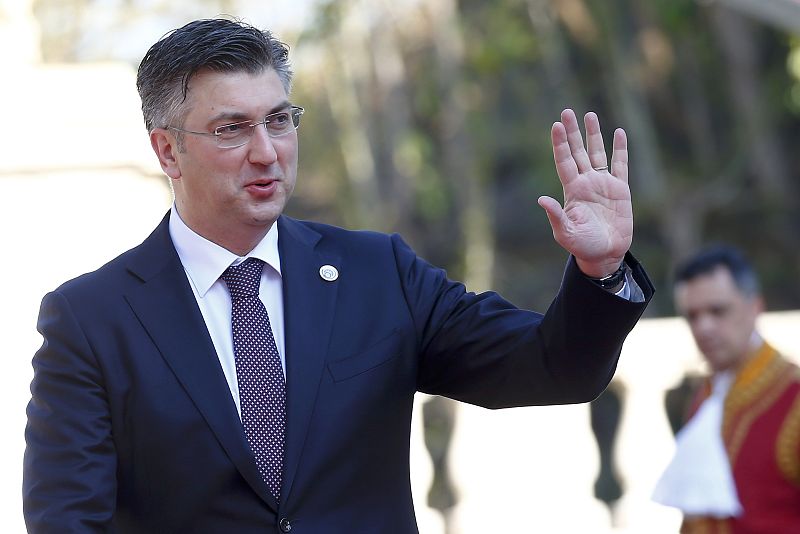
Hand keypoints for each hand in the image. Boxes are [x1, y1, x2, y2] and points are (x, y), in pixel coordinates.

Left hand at [538, 109, 632, 278]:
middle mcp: (586, 183)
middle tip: (567, 111)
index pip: (564, 161)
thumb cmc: (582, 246)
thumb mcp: (565, 233)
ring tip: (590, 115)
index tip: (556, 125)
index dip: (560, 144)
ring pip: (597, 153)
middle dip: (572, 132)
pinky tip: (619, 133)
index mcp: (571, 190)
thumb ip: (556, 215)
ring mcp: (603, 184)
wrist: (605, 254)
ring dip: (593, 135)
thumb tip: (541, 199)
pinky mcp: (620, 189)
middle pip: (578, 152)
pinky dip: (620, 149)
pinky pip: (620, 165)